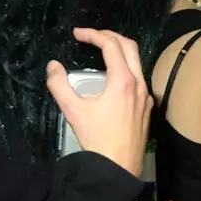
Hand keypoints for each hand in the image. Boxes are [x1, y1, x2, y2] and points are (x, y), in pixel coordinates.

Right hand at [47, 29, 150, 176]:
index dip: (92, 34)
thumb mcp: (73, 111)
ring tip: (100, 52)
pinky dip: (126, 67)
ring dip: (119, 51)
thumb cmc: (97, 139)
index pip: (110, 45)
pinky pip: (139, 77)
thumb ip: (59, 85)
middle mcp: (139, 84)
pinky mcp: (146, 106)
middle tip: (91, 36)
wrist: (118, 167)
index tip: (77, 34)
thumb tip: (53, 66)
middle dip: (109, 36)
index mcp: (123, 81)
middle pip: (129, 46)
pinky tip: (112, 77)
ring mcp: (146, 95)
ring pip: (137, 62)